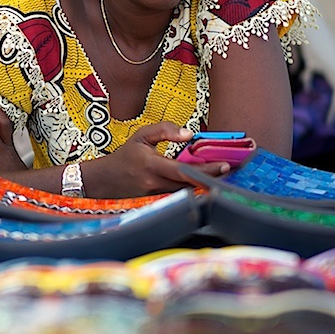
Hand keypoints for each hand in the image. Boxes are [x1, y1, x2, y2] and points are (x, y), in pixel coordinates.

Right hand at [85, 122, 230, 196]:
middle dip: (212, 179)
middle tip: (231, 171)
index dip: (206, 170)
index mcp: (151, 165)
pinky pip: (178, 197)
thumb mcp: (141, 136)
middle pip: (190, 184)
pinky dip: (193, 191)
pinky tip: (204, 185)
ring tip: (222, 177)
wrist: (103, 181)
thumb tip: (189, 134)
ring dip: (204, 186)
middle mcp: (154, 183)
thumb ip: (165, 130)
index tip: (224, 165)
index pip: (184, 170)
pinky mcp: (156, 203)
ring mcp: (155, 196)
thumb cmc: (124, 157)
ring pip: (186, 192)